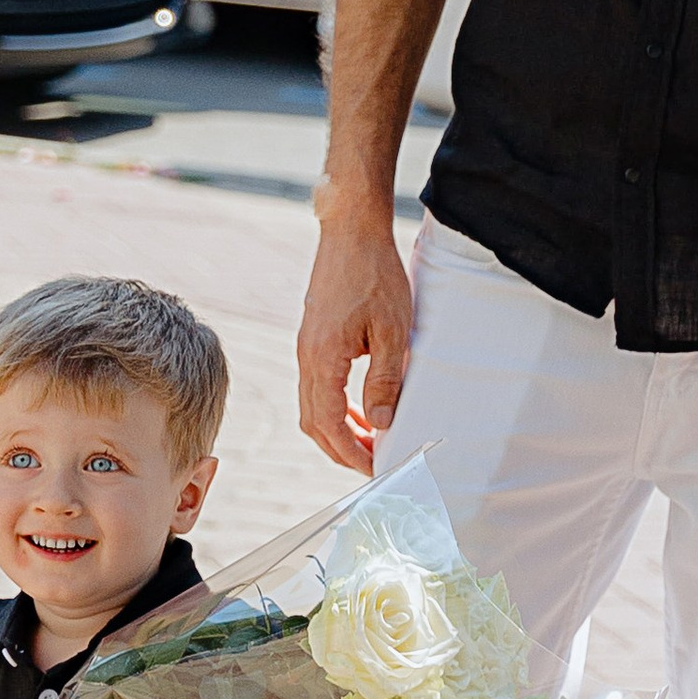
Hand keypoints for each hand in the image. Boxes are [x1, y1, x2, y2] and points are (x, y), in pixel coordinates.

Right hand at [297, 203, 413, 471]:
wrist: (351, 231)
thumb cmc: (375, 274)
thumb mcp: (391, 330)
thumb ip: (385, 379)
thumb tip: (383, 422)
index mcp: (322, 358)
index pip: (330, 424)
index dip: (352, 452)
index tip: (374, 468)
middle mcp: (307, 357)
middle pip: (314, 423)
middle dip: (341, 450)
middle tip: (372, 464)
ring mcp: (306, 348)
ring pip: (312, 406)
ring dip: (337, 430)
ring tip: (370, 440)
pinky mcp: (312, 338)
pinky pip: (317, 386)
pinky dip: (335, 407)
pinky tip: (361, 406)